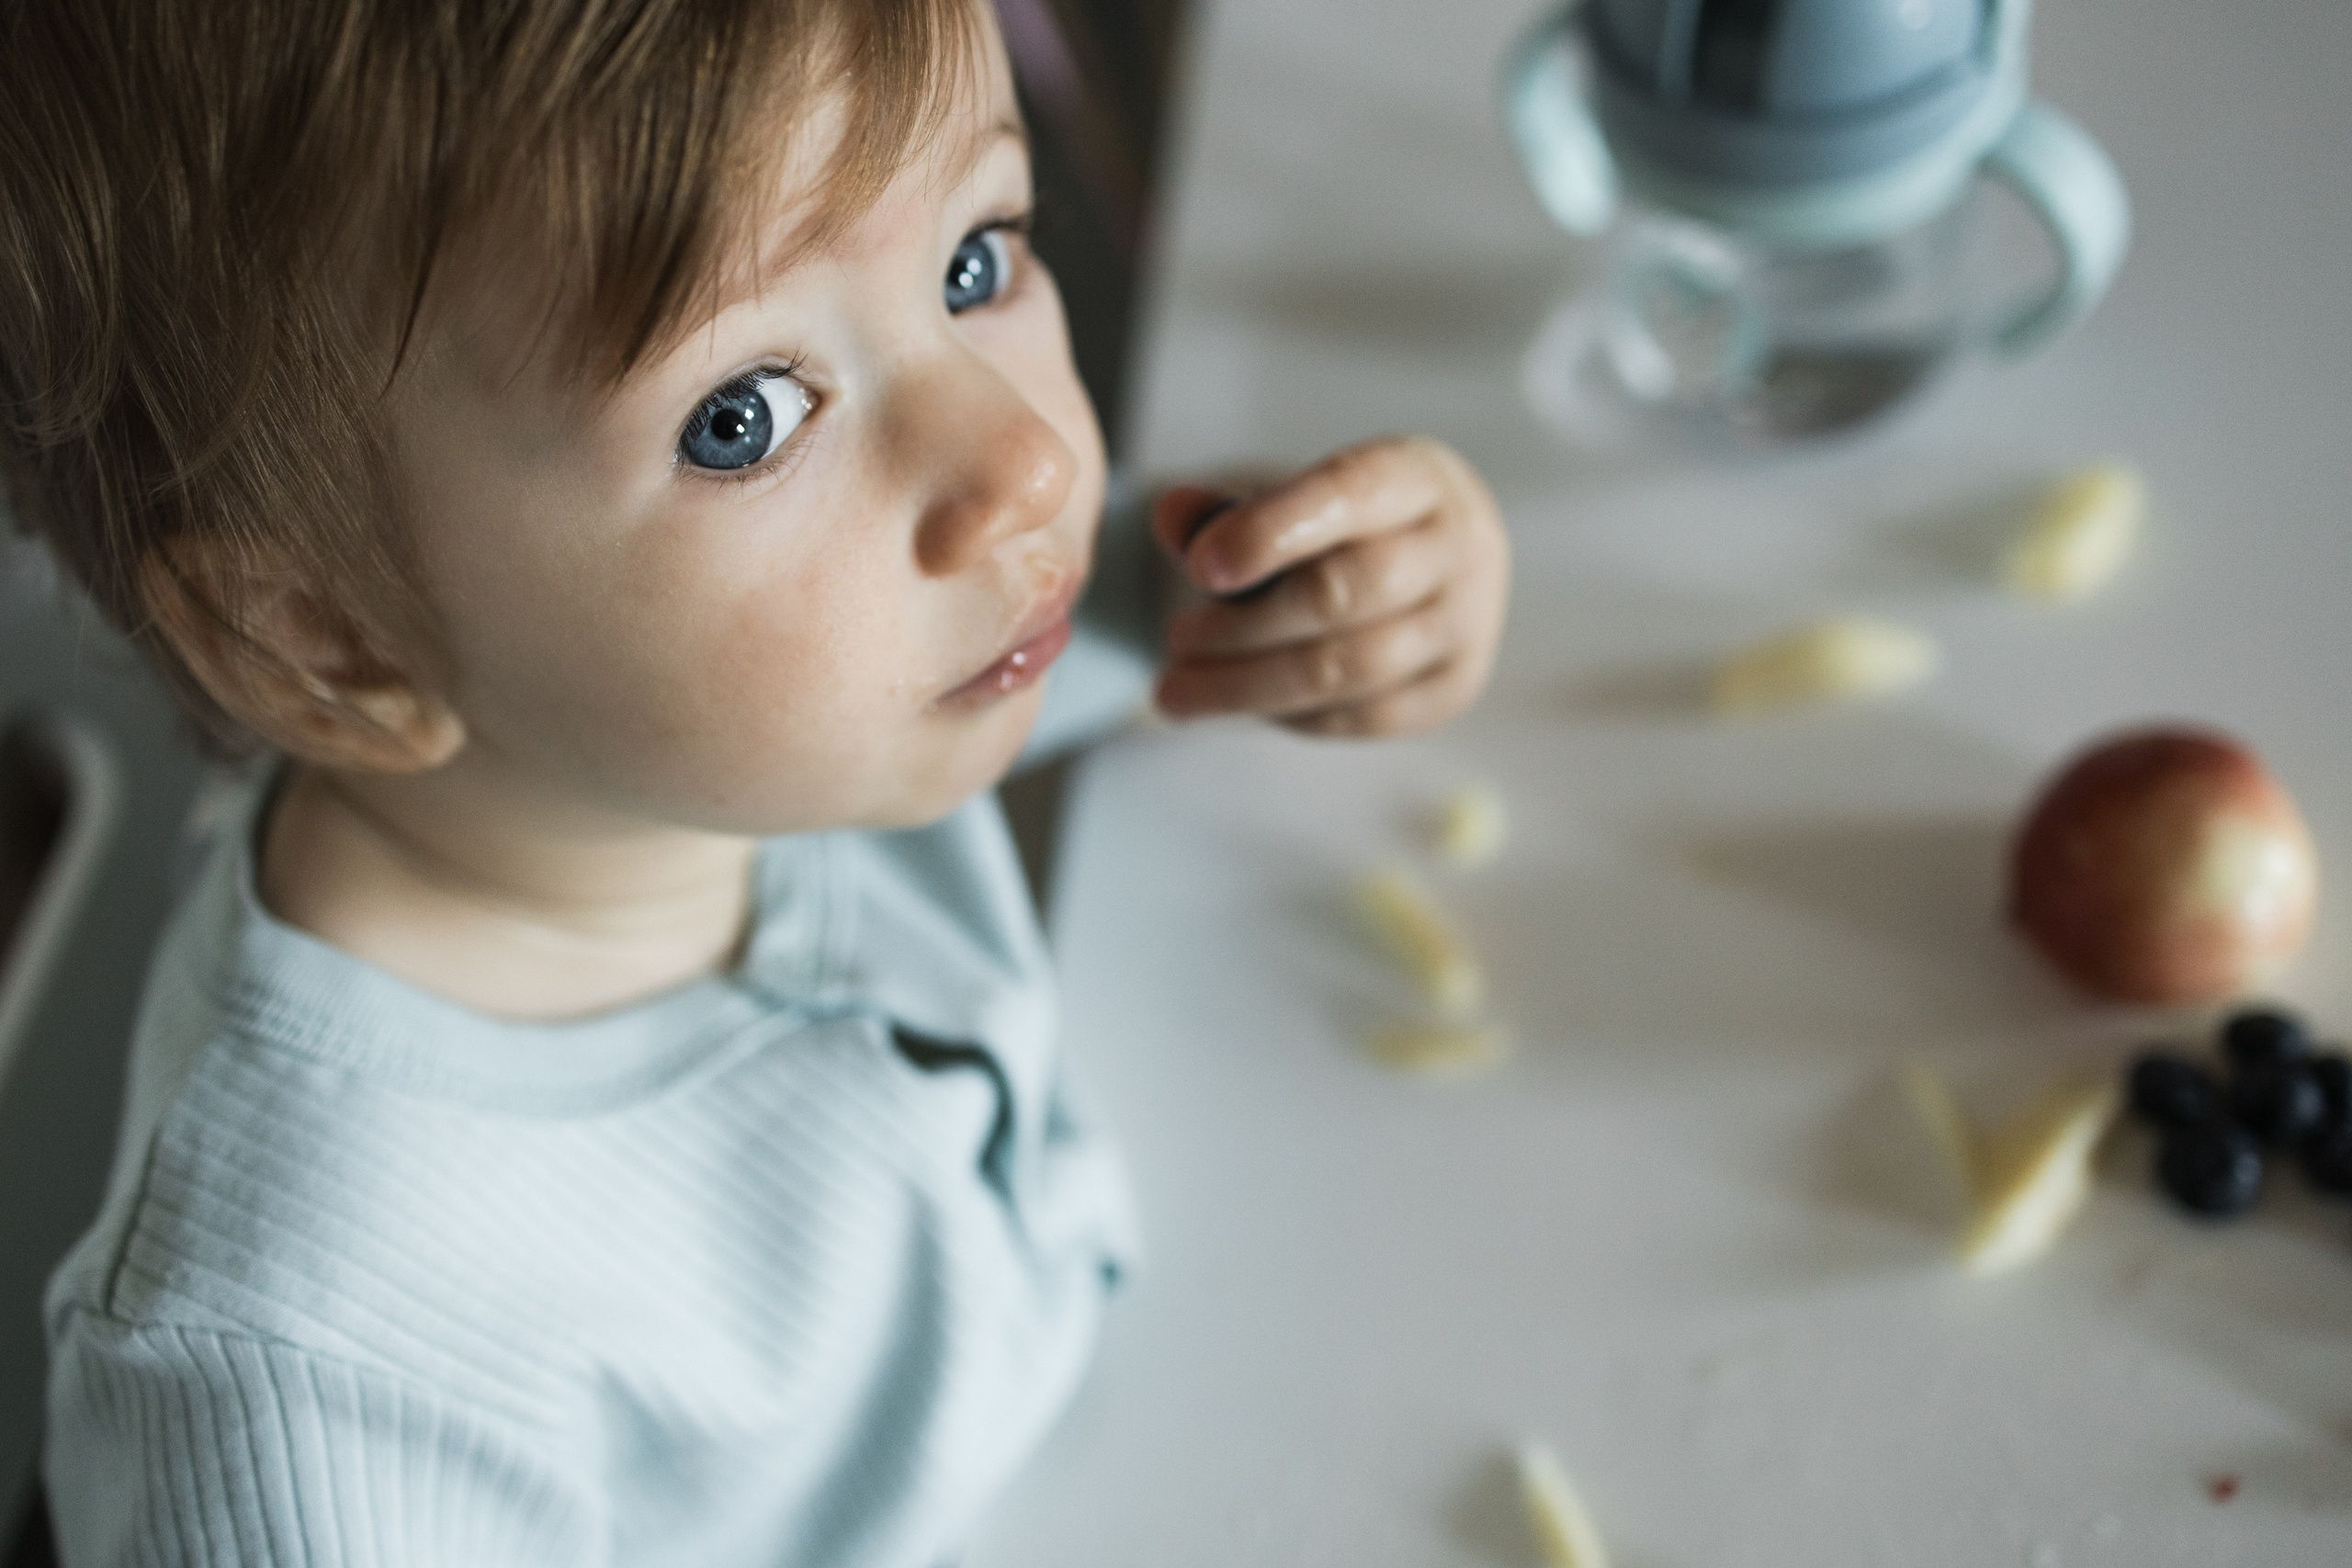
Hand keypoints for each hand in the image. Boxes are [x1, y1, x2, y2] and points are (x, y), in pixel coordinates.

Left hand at [1150, 437, 1508, 735]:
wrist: (1447, 560)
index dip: (1271, 531)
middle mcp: (1456, 547)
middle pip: (1343, 593)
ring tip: (1179, 689)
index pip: (1346, 495)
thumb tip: (1172, 516)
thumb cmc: (1352, 526)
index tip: (1201, 567)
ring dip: (1249, 685)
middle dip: (1243, 627)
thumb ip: (1227, 510)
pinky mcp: (1455, 687)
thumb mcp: (1298, 497)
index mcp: (1413, 477)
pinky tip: (1244, 704)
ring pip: (1349, 667)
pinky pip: (1363, 716)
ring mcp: (1466, 623)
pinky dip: (1291, 715)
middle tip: (1175, 641)